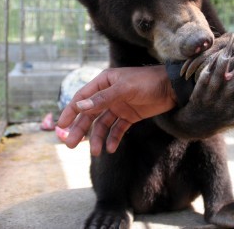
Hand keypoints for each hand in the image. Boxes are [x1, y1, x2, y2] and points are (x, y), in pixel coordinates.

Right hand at [57, 65, 176, 155]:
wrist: (171, 88)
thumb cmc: (147, 82)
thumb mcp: (124, 89)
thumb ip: (103, 99)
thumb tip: (80, 106)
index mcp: (104, 82)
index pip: (82, 98)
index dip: (70, 111)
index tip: (61, 126)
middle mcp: (108, 94)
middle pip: (90, 114)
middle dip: (80, 129)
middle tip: (70, 144)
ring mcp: (119, 106)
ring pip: (102, 124)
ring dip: (98, 138)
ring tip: (96, 152)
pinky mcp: (130, 116)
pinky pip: (117, 129)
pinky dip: (113, 138)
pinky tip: (111, 149)